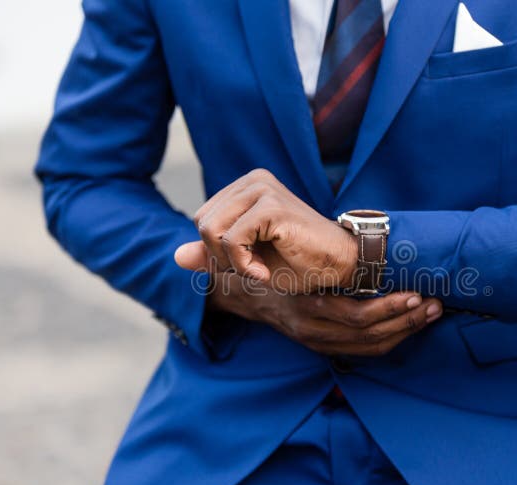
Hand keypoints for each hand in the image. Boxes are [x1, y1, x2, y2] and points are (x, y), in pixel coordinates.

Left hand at [175, 169, 356, 292]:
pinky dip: (242, 265)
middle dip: (221, 256)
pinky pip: (231, 239)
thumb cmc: (299, 263)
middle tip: (254, 267)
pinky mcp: (271, 206)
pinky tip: (264, 272)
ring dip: (231, 262)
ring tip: (259, 269)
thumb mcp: (246, 261)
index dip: (218, 249)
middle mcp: (253, 180)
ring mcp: (263, 189)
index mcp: (246, 187)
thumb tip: (176, 255)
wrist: (340, 266)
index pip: (202, 218)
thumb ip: (212, 255)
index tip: (250, 261)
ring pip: (211, 230)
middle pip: (202, 223)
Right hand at [208, 273, 443, 356]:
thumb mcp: (234, 265)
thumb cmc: (248, 274)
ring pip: (370, 345)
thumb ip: (215, 259)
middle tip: (436, 303)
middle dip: (405, 321)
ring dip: (406, 329)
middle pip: (368, 335)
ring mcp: (321, 339)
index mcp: (296, 312)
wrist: (243, 298)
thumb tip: (177, 255)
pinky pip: (367, 349)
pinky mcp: (328, 341)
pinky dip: (394, 337)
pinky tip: (415, 321)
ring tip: (434, 310)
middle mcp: (311, 331)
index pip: (349, 318)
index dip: (385, 310)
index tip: (414, 292)